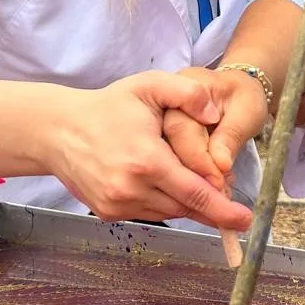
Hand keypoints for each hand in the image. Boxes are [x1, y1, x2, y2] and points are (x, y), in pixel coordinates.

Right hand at [44, 70, 252, 228]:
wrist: (57, 131)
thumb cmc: (107, 106)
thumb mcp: (148, 86)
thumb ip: (186, 93)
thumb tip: (215, 114)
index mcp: (146, 161)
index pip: (196, 193)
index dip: (224, 209)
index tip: (247, 218)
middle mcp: (131, 189)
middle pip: (186, 208)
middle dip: (212, 208)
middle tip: (237, 210)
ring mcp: (118, 204)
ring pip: (169, 212)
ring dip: (188, 205)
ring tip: (205, 192)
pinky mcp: (108, 212)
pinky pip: (149, 213)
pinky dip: (165, 204)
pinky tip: (170, 188)